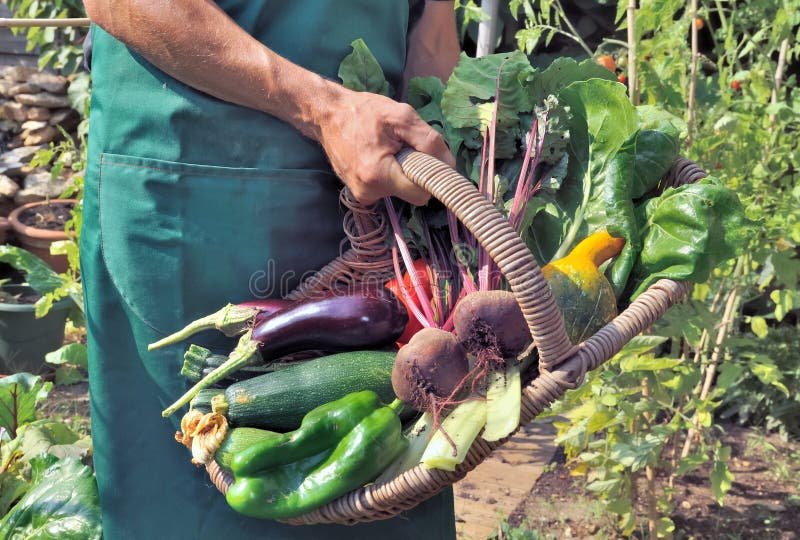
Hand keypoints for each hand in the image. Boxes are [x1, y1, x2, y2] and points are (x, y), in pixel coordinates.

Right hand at [315, 85, 454, 205]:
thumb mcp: (401, 116)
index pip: (422, 193)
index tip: (429, 158)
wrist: (327, 114)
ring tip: (387, 147)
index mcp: (378, 175)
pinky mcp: (359, 193)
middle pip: (412, 193)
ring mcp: (362, 195)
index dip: (431, 176)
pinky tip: (378, 155)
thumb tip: (450, 165)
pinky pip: (387, 188)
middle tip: (403, 146)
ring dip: (401, 170)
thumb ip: (428, 141)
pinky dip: (390, 173)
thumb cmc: (364, 112)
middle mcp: (368, 192)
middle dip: (415, 171)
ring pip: (400, 190)